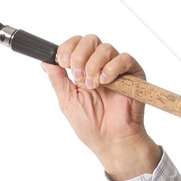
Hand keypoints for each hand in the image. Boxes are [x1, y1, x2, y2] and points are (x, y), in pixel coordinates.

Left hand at [42, 33, 160, 179]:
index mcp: (83, 69)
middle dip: (79, 56)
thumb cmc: (91, 125)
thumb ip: (58, 80)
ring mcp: (116, 68)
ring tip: (93, 85)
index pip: (76, 44)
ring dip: (94, 65)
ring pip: (105, 48)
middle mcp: (100, 65)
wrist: (111, 140)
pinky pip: (124, 58)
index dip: (68, 47)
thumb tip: (46, 62)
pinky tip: (105, 82)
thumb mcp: (67, 101)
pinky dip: (112, 67)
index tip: (62, 61)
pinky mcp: (133, 73)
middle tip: (77, 76)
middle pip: (90, 40)